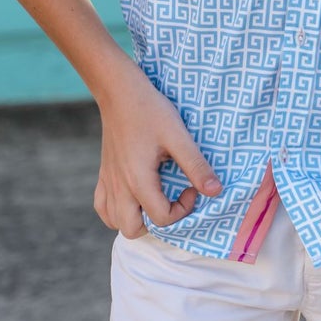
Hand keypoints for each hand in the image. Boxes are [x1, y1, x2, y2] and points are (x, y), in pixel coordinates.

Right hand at [93, 65, 221, 237]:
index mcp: (138, 180)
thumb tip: (216, 191)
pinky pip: (103, 206)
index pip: (160, 218)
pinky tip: (134, 197)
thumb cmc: (150, 110)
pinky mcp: (104, 173)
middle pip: (132, 230)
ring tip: (156, 199)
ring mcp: (108, 181)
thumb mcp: (178, 136)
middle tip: (172, 199)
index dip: (183, 209)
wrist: (119, 91)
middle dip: (157, 224)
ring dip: (137, 219)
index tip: (192, 186)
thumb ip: (196, 165)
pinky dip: (117, 210)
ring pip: (115, 221)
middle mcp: (119, 186)